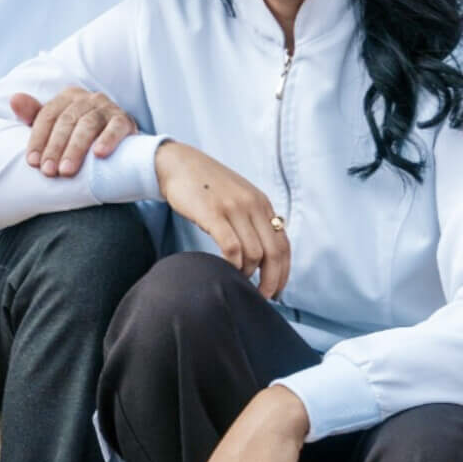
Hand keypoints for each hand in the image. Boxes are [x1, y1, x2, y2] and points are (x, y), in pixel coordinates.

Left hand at [10, 86, 137, 176]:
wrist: (120, 146)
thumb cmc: (81, 137)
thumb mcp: (56, 127)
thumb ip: (34, 115)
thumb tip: (14, 99)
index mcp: (68, 97)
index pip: (48, 115)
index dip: (38, 139)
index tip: (32, 162)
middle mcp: (88, 98)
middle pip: (66, 121)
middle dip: (55, 148)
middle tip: (48, 172)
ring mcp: (108, 108)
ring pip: (88, 125)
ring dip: (75, 148)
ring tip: (67, 171)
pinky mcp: (125, 121)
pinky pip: (116, 128)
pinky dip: (108, 140)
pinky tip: (99, 154)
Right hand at [155, 140, 290, 300]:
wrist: (178, 164)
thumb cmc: (207, 186)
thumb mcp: (239, 198)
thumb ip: (253, 220)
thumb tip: (263, 255)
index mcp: (262, 204)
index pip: (283, 244)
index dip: (283, 272)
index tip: (277, 291)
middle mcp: (253, 205)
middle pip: (274, 253)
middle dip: (271, 280)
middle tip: (262, 297)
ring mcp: (234, 208)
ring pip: (254, 253)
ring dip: (248, 274)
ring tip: (238, 281)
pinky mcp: (213, 213)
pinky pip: (231, 247)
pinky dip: (232, 264)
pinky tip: (226, 270)